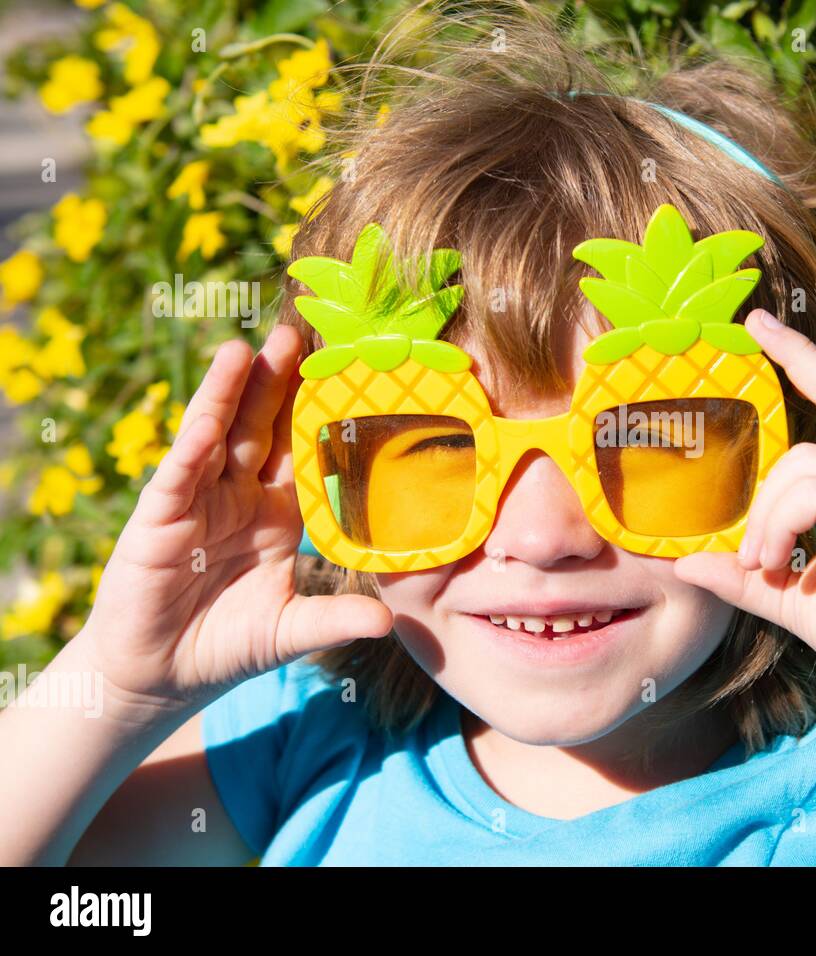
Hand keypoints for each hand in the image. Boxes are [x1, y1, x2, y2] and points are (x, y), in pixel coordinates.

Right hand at [80, 325, 391, 713]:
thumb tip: (390, 622)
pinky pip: (180, 475)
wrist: (159, 676)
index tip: (348, 371)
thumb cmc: (226, 646)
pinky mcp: (158, 519)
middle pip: (261, 427)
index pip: (302, 452)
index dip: (319, 414)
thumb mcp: (290, 631)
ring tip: (247, 348)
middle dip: (277, 382)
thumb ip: (335, 620)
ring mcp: (196, 502)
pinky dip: (193, 443)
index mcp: (275, 513)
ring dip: (230, 393)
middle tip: (301, 332)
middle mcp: (237, 496)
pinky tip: (208, 415)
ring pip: (217, 436)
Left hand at [674, 309, 815, 700]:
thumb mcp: (793, 596)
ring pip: (803, 462)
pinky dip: (781, 524)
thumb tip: (686, 563)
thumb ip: (745, 575)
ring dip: (767, 514)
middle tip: (754, 322)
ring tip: (762, 562)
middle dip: (800, 354)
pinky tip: (778, 561)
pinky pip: (812, 490)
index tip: (769, 333)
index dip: (813, 366)